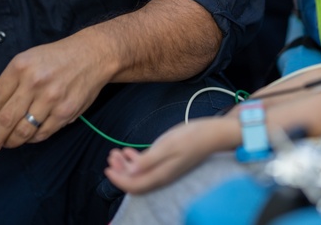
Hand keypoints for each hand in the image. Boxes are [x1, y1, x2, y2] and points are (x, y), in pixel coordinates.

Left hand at [0, 36, 108, 152]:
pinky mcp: (66, 112)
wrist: (92, 55)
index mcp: (20, 67)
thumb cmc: (56, 58)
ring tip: (7, 144)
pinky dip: (31, 139)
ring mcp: (51, 98)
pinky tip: (27, 137)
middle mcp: (34, 82)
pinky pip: (42, 134)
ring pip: (23, 131)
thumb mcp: (26, 61)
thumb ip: (4, 85)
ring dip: (11, 142)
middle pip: (6, 120)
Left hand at [104, 117, 235, 192]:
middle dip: (120, 171)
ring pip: (140, 173)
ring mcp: (165, 169)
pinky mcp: (168, 161)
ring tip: (116, 152)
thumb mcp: (169, 145)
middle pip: (135, 181)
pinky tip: (129, 151)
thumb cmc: (192, 137)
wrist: (214, 134)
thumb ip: (149, 159)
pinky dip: (136, 160)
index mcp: (161, 175)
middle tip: (110, 157)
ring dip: (126, 165)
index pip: (135, 185)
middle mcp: (162, 176)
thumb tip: (132, 171)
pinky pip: (147, 166)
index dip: (119, 179)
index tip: (107, 169)